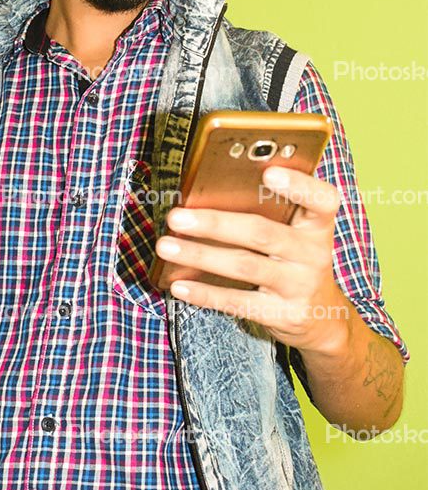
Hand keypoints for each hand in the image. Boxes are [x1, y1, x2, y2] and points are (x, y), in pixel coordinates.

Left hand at [153, 166, 349, 355]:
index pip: (322, 199)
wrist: (323, 317)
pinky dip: (205, 294)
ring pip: (244, 266)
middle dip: (214, 223)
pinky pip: (238, 302)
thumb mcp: (296, 234)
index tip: (268, 172)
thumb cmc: (296, 261)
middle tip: (176, 216)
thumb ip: (270, 213)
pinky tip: (179, 285)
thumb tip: (208, 192)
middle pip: (262, 233)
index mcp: (316, 226)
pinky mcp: (282, 314)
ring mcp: (299, 286)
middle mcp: (313, 253)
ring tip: (166, 246)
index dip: (299, 184)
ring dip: (199, 255)